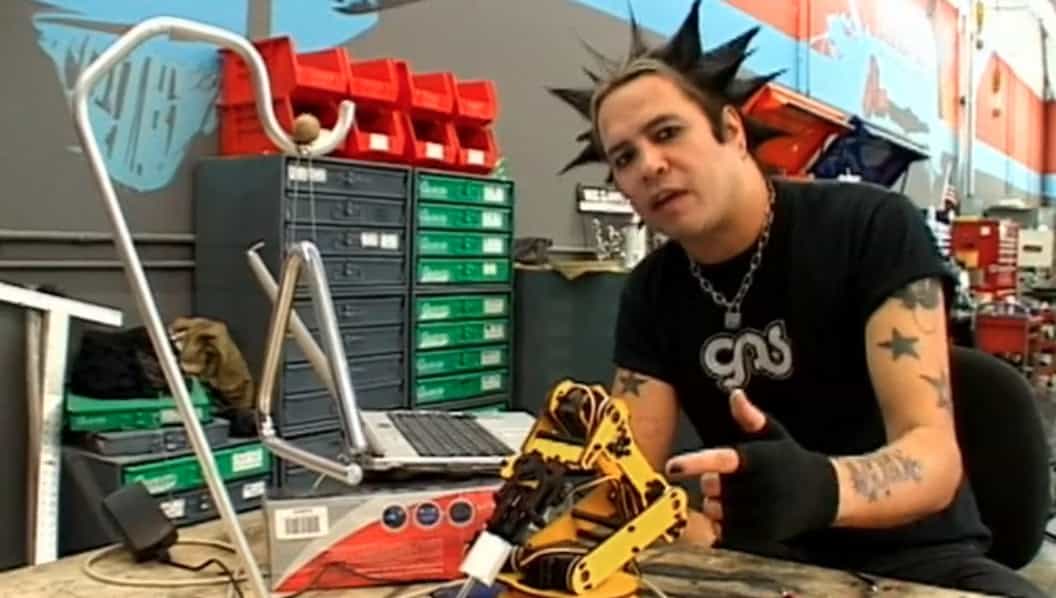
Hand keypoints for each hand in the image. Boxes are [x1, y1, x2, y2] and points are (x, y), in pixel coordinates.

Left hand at [664, 390, 839, 544]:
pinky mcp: (763, 535)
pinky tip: (743, 513)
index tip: (671, 466)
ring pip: (714, 510)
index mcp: (758, 459)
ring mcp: (762, 514)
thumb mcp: (774, 434)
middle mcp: (760, 487)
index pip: (720, 460)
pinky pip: (725, 532)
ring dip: (717, 504)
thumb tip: (735, 394)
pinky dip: (725, 524)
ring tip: (740, 496)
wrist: (825, 494)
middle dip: (712, 482)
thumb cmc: (789, 460)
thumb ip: (749, 417)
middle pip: (710, 487)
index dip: (694, 463)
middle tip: (731, 479)